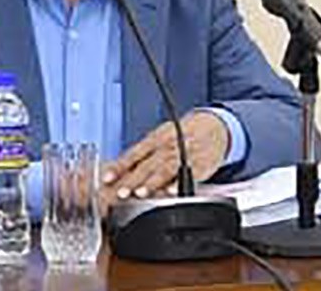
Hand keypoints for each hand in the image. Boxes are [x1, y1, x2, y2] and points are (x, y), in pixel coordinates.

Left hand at [101, 111, 229, 200]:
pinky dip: (181, 183)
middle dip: (132, 179)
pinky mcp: (201, 164)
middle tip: (120, 193)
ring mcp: (184, 155)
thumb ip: (141, 158)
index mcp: (154, 140)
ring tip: (141, 193)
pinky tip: (172, 191)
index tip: (106, 178)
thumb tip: (116, 174)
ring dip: (152, 182)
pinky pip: (190, 174)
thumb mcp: (159, 140)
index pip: (133, 154)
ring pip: (165, 169)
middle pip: (147, 164)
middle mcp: (167, 147)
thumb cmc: (180, 137)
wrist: (213, 127)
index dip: (119, 167)